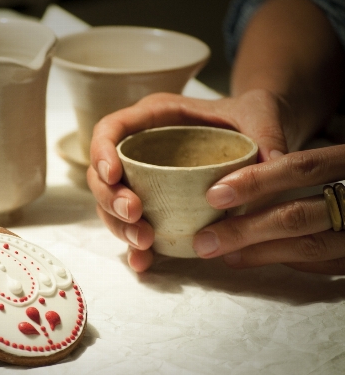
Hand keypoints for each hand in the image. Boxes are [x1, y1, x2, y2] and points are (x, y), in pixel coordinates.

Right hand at [87, 89, 290, 271]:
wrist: (253, 133)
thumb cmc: (247, 116)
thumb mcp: (258, 113)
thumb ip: (265, 132)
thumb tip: (272, 163)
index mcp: (154, 117)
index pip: (110, 129)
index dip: (102, 152)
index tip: (114, 175)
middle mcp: (140, 148)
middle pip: (102, 175)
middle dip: (110, 198)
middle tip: (135, 215)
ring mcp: (142, 179)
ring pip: (110, 204)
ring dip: (119, 226)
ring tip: (144, 241)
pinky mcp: (152, 204)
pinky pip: (132, 225)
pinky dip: (133, 245)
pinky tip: (143, 261)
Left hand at [193, 144, 344, 274]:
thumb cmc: (329, 158)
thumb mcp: (319, 144)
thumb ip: (280, 149)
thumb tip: (221, 182)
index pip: (305, 167)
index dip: (257, 181)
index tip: (214, 195)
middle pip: (300, 215)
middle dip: (245, 230)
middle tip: (204, 239)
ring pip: (309, 246)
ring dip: (258, 252)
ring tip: (219, 251)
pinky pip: (324, 263)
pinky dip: (284, 260)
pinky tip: (249, 258)